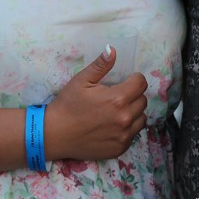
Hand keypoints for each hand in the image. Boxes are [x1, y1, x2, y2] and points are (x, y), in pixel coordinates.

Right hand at [44, 46, 147, 161]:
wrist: (55, 134)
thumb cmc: (68, 104)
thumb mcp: (81, 80)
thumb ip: (100, 65)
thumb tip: (113, 50)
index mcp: (117, 99)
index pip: (141, 83)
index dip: (134, 79)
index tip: (126, 81)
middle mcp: (125, 118)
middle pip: (143, 100)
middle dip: (133, 95)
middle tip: (117, 96)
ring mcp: (124, 135)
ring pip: (141, 118)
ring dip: (133, 112)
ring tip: (117, 111)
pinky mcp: (120, 148)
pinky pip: (133, 134)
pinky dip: (127, 128)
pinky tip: (113, 125)